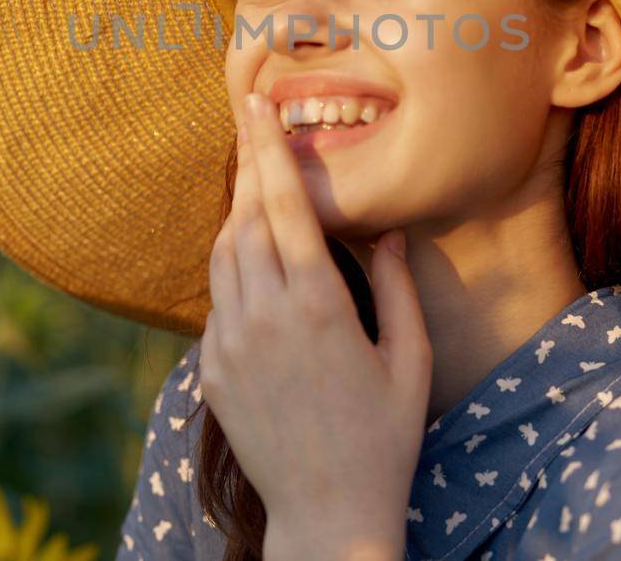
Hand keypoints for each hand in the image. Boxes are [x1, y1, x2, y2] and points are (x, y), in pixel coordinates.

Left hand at [200, 90, 432, 547]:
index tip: (257, 106)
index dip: (270, 150)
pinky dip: (232, 270)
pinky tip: (254, 264)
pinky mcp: (210, 371)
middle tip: (250, 121)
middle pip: (245, 218)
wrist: (328, 514)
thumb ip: (400, 288)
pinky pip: (216, 301)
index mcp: (318, 306)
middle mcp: (264, 317)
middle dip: (249, 165)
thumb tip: (389, 230)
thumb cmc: (384, 437)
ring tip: (254, 185)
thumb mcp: (410, 360)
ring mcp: (230, 344)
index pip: (285, 207)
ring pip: (222, 254)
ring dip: (237, 214)